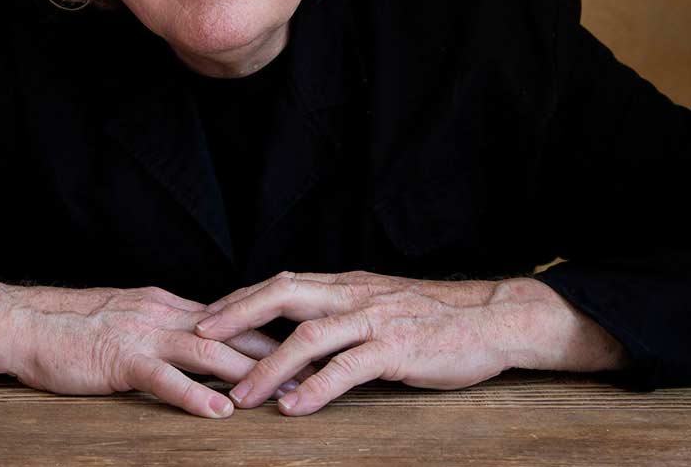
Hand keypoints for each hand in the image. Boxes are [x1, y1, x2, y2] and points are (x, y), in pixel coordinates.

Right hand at [6, 284, 289, 417]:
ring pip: (207, 351)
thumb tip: (201, 340)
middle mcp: (164, 315)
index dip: (267, 334)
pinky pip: (164, 377)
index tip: (302, 347)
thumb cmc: (77, 327)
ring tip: (281, 394)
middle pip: (230, 332)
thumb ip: (166, 327)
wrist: (30, 322)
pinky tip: (220, 411)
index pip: (230, 318)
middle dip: (273, 353)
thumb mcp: (131, 318)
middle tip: (311, 371)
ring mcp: (144, 335)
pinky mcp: (121, 359)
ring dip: (247, 373)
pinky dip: (194, 393)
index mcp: (168, 306)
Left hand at [195, 270, 626, 415]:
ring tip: (241, 395)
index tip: (208, 314)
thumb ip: (340, 311)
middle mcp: (352, 295)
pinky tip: (294, 409)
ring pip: (310, 336)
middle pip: (284, 295)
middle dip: (238, 315)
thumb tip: (298, 329)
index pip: (281, 284)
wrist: (490, 317)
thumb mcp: (378, 302)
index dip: (242, 298)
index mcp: (344, 284)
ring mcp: (374, 320)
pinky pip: (349, 367)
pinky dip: (317, 388)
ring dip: (270, 365)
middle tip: (201, 338)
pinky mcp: (396, 348)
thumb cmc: (431, 315)